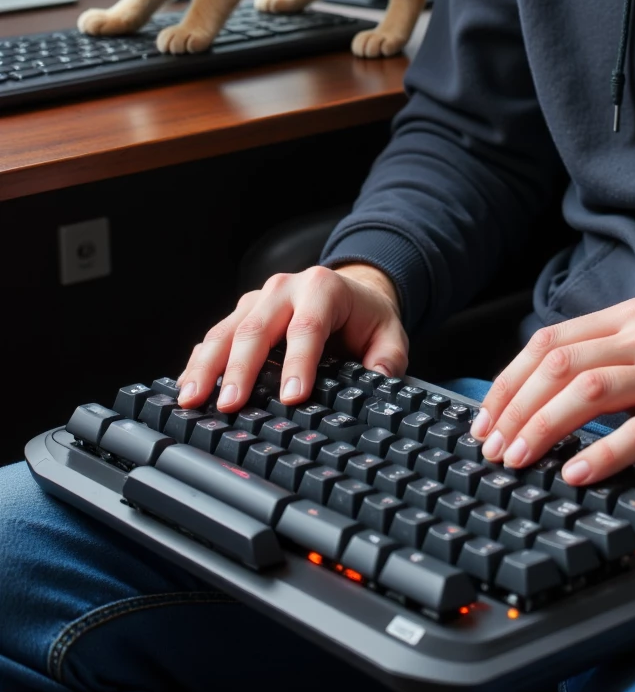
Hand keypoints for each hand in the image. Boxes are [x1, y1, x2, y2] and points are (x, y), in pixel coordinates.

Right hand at [177, 263, 406, 411]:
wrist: (349, 292)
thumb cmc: (364, 318)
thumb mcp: (389, 333)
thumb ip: (388, 359)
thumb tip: (380, 382)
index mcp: (323, 288)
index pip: (307, 327)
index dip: (298, 362)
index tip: (292, 396)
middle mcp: (285, 288)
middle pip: (257, 328)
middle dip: (241, 369)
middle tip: (231, 404)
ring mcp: (258, 299)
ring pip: (226, 331)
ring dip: (207, 366)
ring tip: (192, 399)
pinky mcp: (241, 314)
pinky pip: (214, 337)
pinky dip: (198, 363)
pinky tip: (187, 388)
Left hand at [470, 298, 634, 488]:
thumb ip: (605, 364)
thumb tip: (532, 401)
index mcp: (632, 318)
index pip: (550, 341)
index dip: (508, 381)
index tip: (486, 420)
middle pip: (560, 364)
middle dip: (515, 407)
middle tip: (493, 448)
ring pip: (588, 391)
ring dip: (543, 428)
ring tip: (519, 460)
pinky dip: (599, 455)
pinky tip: (575, 475)